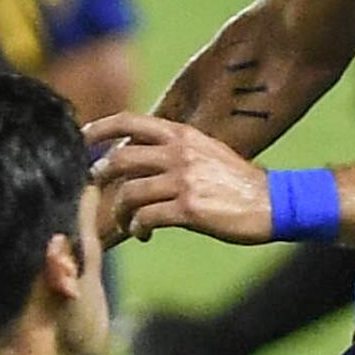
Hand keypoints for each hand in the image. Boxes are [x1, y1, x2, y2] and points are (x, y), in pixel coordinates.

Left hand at [84, 112, 273, 244]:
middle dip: (100, 177)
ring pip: (128, 193)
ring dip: (120, 213)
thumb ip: (175, 150)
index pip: (130, 121)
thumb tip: (138, 155)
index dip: (99, 128)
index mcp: (183, 134)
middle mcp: (180, 152)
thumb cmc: (237, 182)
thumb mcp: (206, 152)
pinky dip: (137, 228)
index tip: (82, 140)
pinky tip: (144, 234)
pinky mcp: (188, 208)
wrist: (272, 202)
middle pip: (120, 158)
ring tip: (128, 223)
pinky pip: (145, 218)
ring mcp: (183, 179)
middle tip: (97, 190)